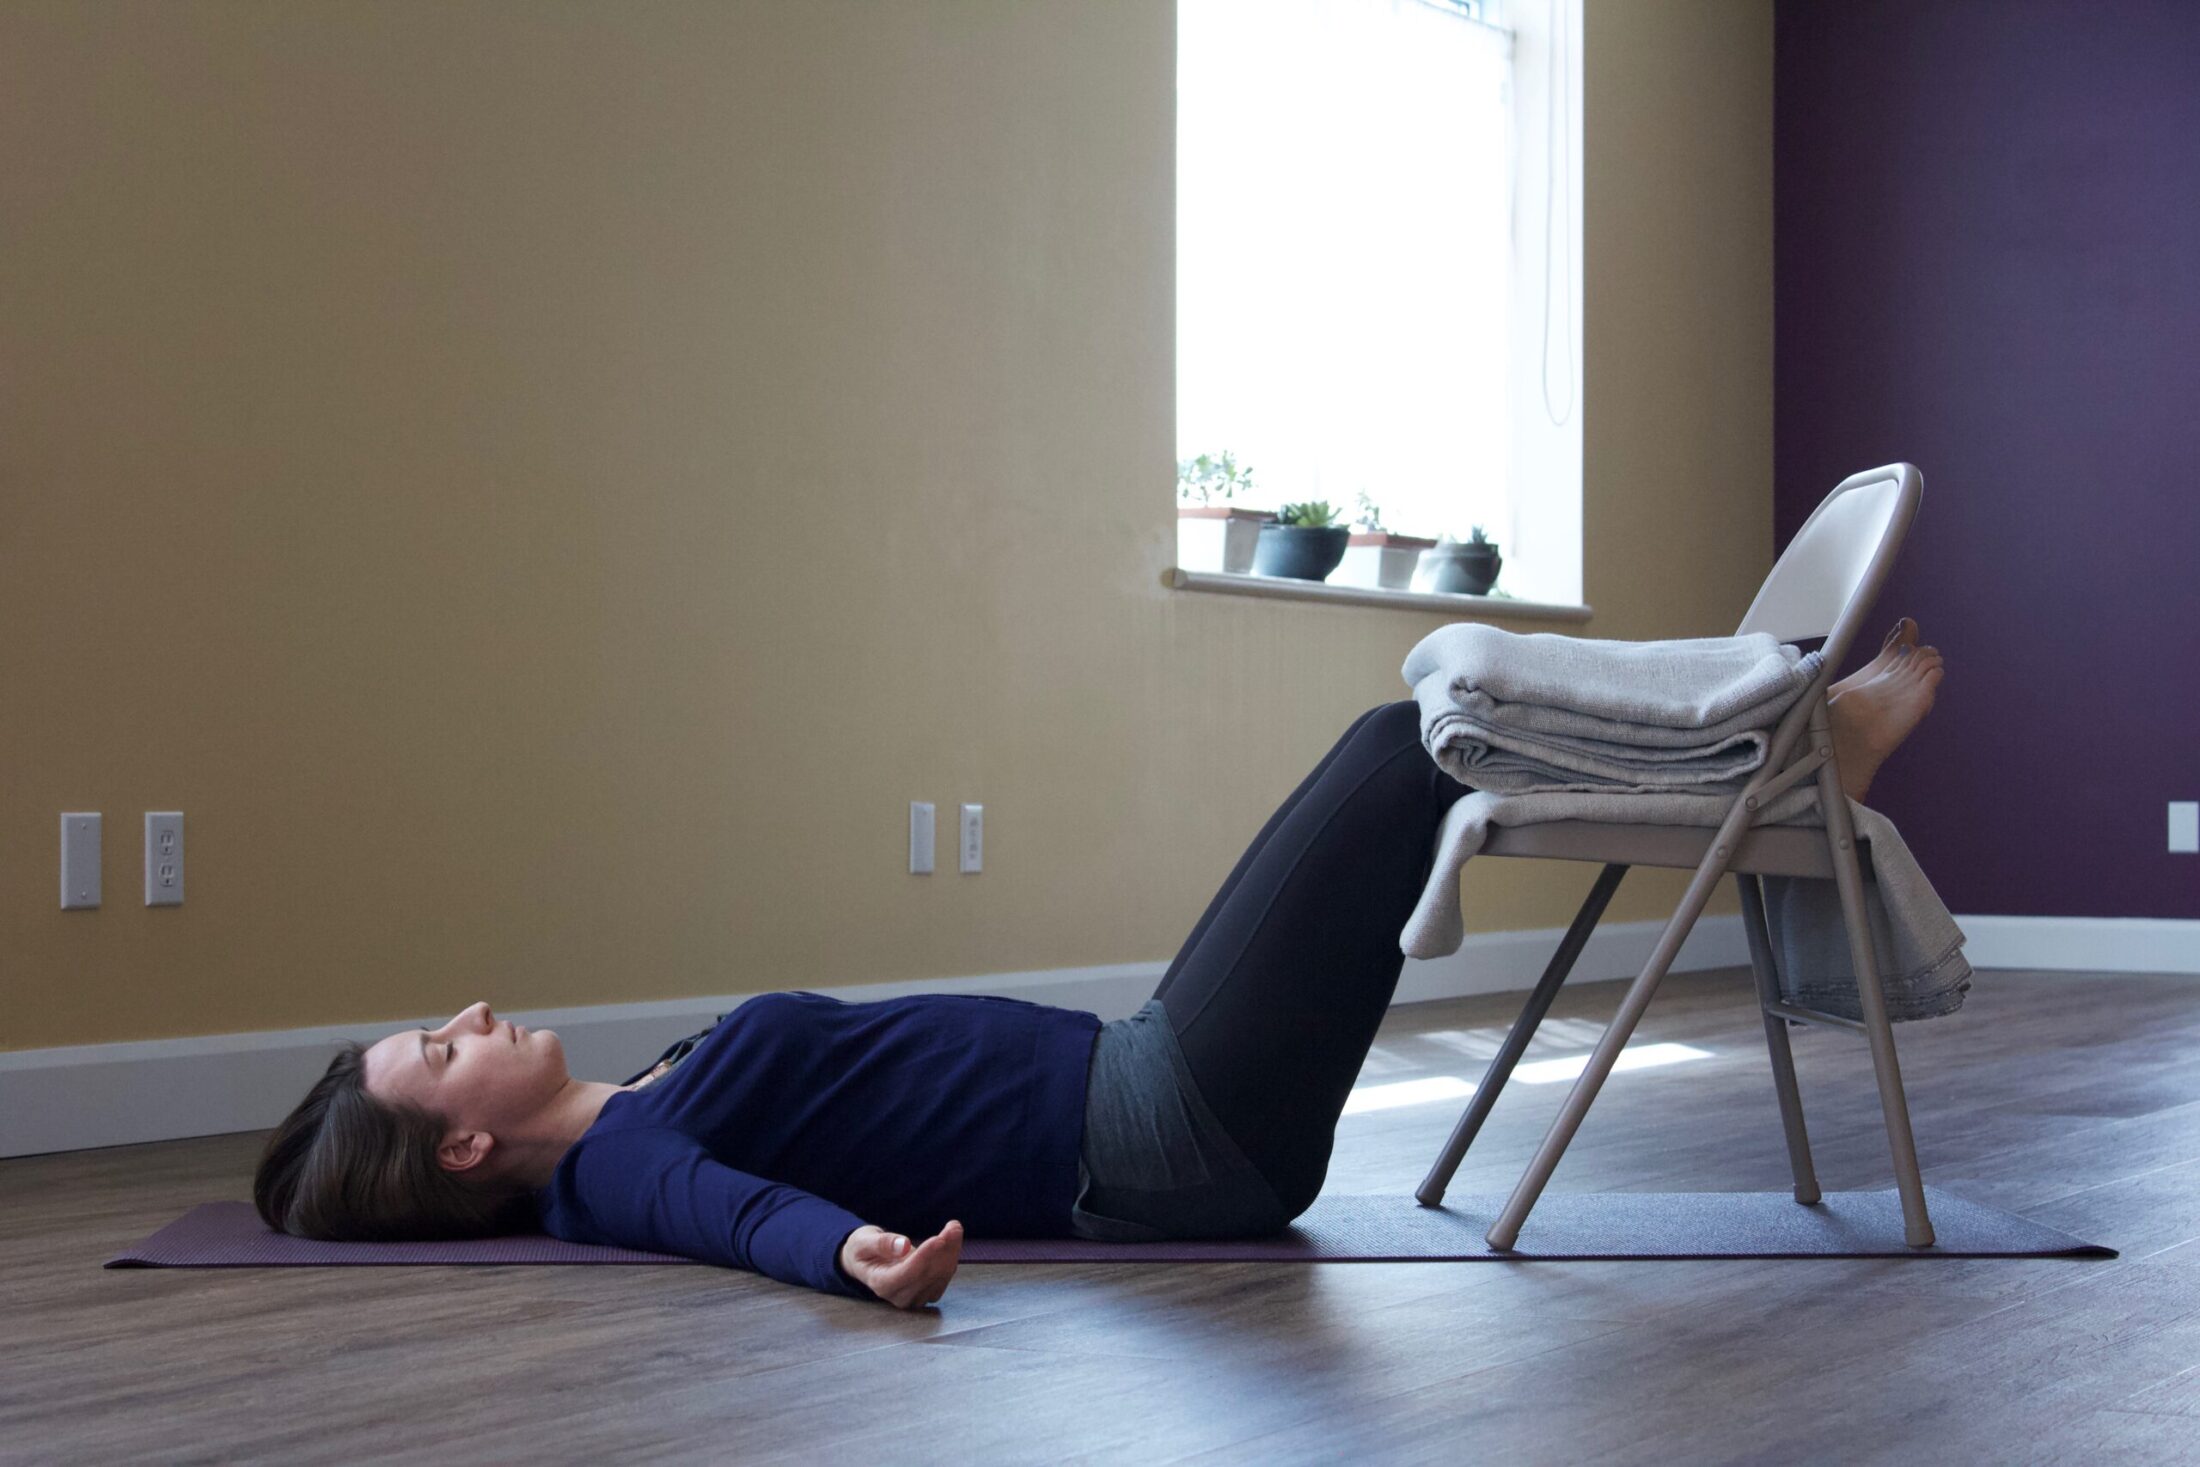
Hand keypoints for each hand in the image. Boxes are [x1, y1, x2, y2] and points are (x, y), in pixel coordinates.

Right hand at [838, 1220, 963, 1308]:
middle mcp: (899, 1296)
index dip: (925, 1257)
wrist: (865, 1262)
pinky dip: (951, 1257)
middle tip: (953, 1226)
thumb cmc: (862, 1249)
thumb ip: (882, 1244)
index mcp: (881, 1284)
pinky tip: (952, 1239)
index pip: (908, 1273)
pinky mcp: (926, 1293)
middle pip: (927, 1275)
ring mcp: (914, 1298)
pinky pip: (944, 1277)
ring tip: (954, 1228)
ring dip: (951, 1251)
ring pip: (940, 1276)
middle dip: (943, 1249)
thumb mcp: (863, 1241)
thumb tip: (903, 1245)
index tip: (938, 1238)